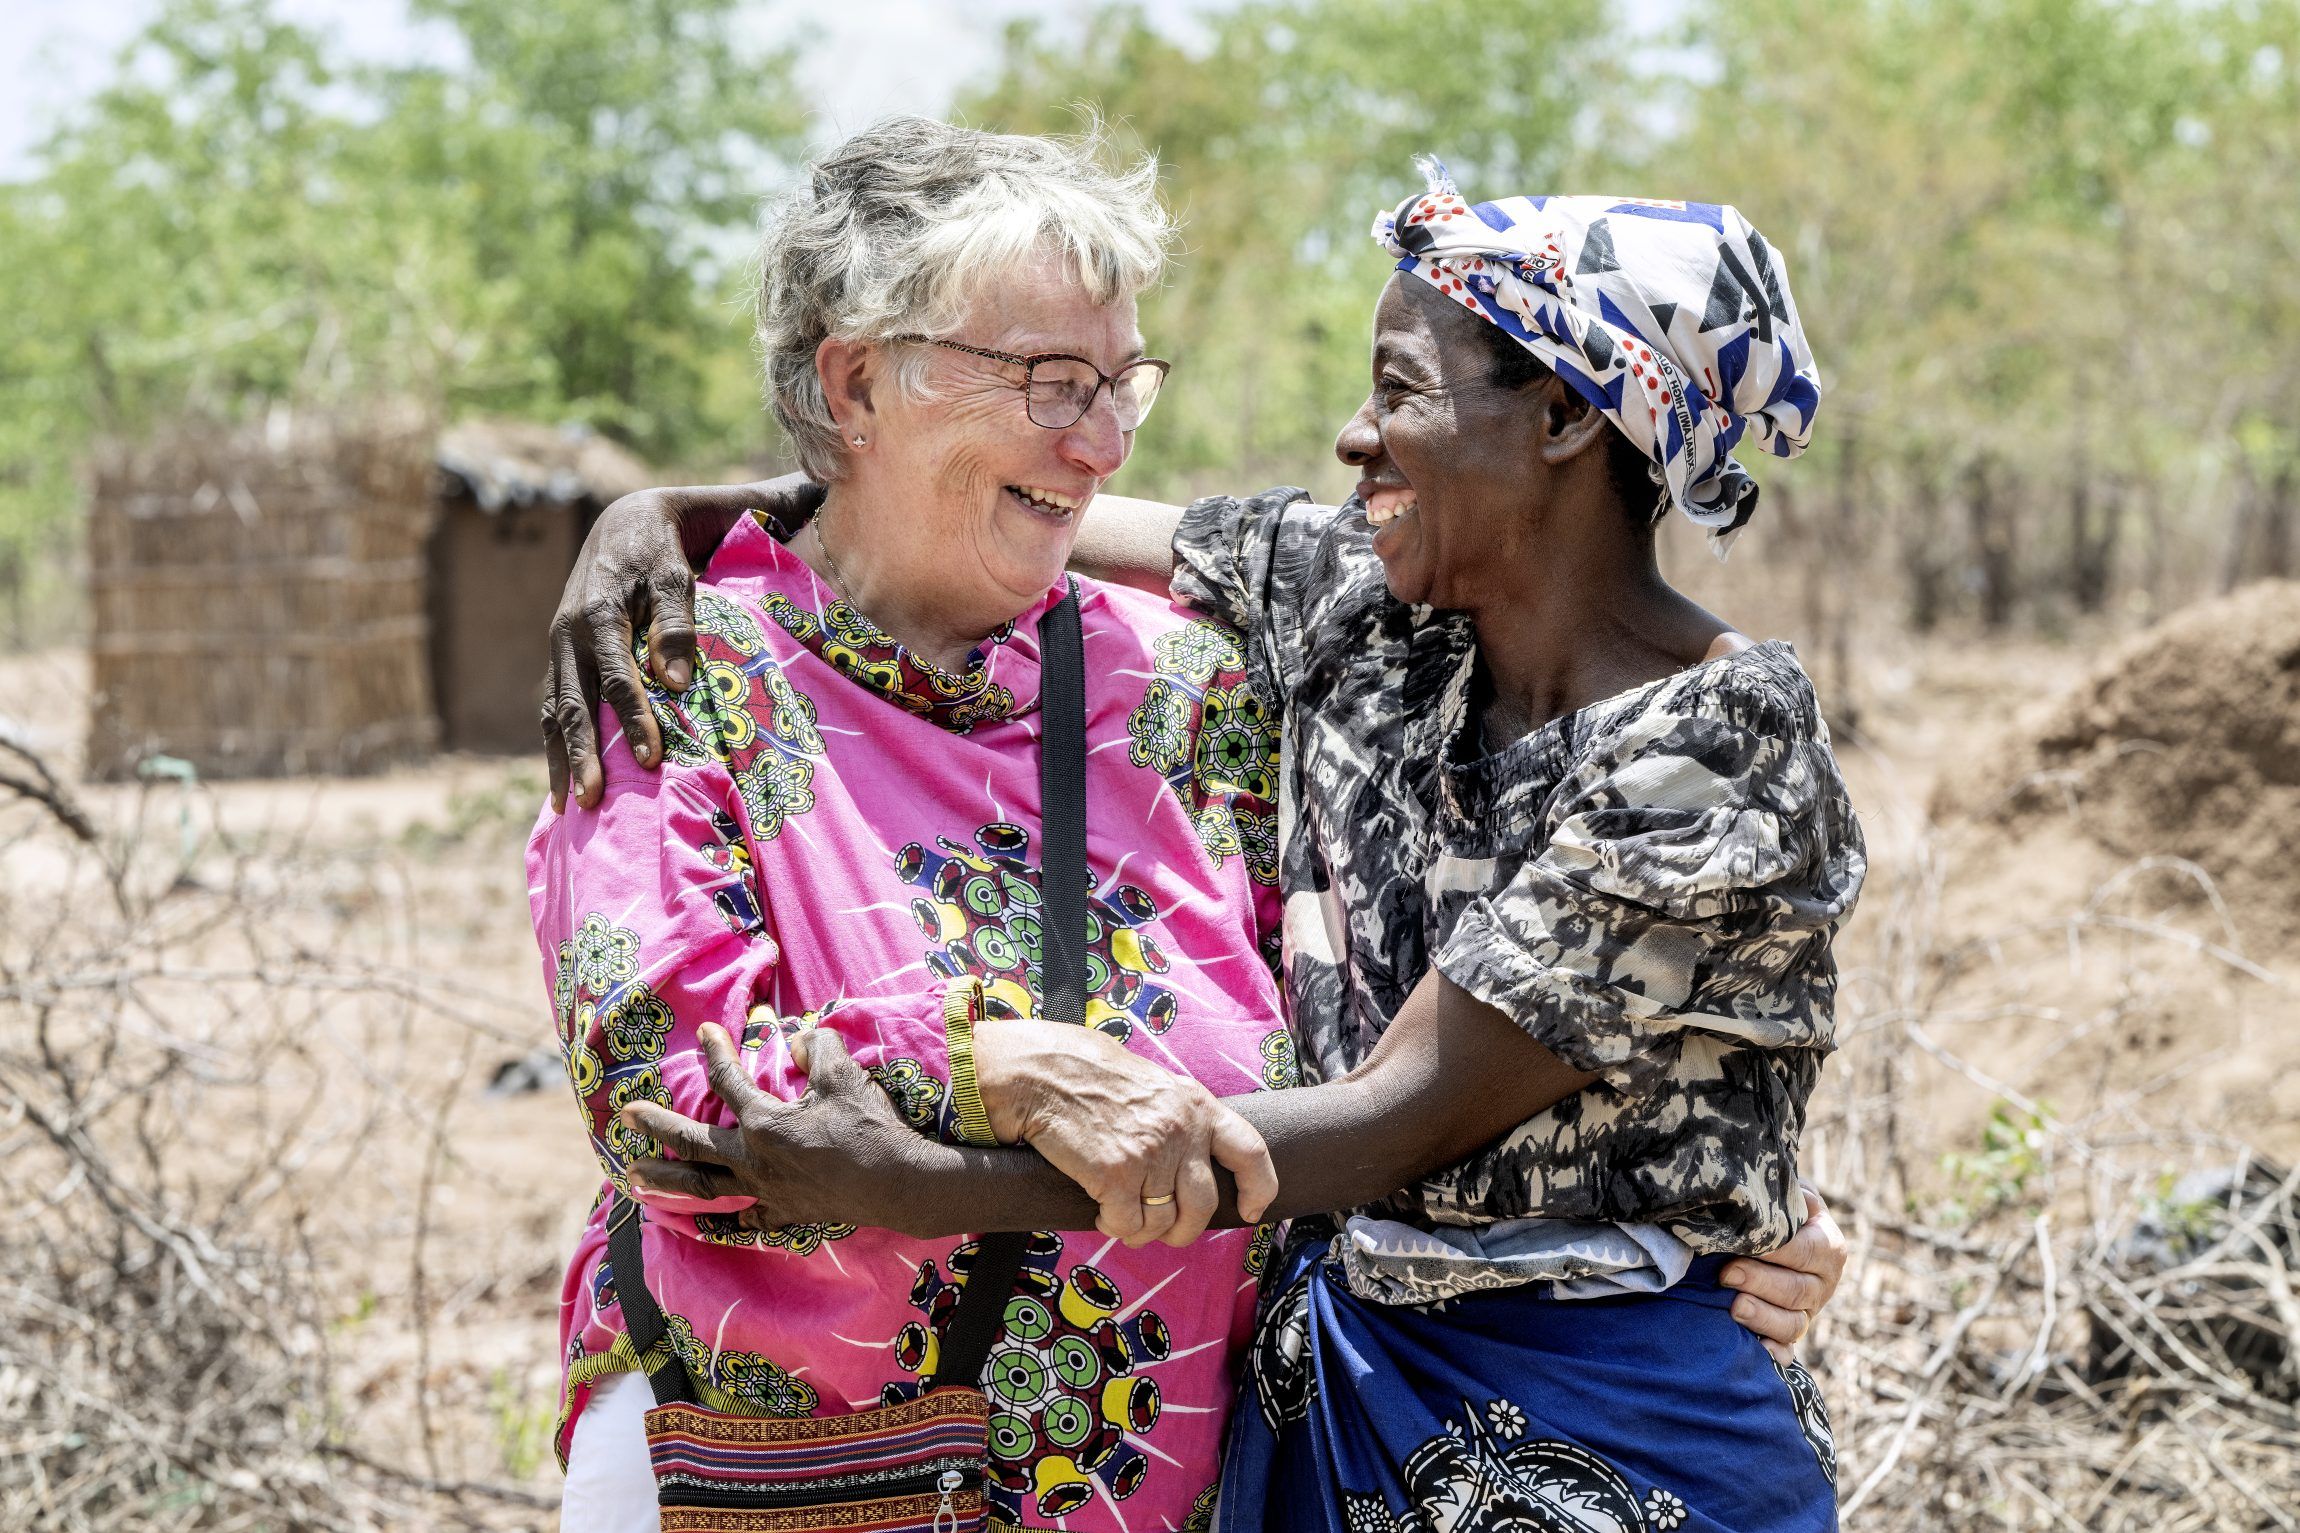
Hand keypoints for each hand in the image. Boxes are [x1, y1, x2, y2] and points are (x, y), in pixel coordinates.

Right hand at [543, 477, 823, 809]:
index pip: (617, 679)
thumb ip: (677, 625)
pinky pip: (555, 703)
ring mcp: (560, 646)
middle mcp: (570, 634)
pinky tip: (561, 777)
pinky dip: (556, 741)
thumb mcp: (676, 576)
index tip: (648, 760)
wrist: (624, 524)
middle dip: (583, 755)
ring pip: (556, 710)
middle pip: (575, 704)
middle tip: (592, 802)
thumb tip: (675, 683)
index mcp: (598, 615)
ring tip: (566, 807)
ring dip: (560, 758)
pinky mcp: (562, 655)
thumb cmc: (660, 552)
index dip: (633, 721)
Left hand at [620, 1024, 937, 1231]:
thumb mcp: (844, 1075)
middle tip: (628, 1114)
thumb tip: (801, 1039)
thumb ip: (818, 1049)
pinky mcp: (788, 1212)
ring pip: (706, 1187)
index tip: (703, 1031)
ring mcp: (769, 1192)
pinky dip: (729, 1217)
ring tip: (633, 1178)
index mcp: (764, 1124)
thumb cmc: (870, 1127)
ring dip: (667, 1180)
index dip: (715, 1052)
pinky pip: (749, 1216)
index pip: (729, 1082)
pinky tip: (712, 1221)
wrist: (898, 1184)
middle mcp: (756, 1161)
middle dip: (659, 1126)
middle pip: (696, 1143)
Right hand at [972, 1019, 1277, 1248]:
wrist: (1041, 1072)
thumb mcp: (1153, 1083)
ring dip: (1140, 1228)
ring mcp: (1149, 1155)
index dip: (1258, 1187)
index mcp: (1196, 1104)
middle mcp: (1180, 1130)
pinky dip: (1114, 1226)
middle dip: (1183, 1229)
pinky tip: (1101, 1210)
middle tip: (1163, 1228)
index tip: (1251, 1210)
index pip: (1250, 1152)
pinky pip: (1127, 1226)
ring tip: (1120, 1212)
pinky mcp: (1115, 1176)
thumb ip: (1179, 1117)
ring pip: (1161, 1223)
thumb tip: (1190, 1162)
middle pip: (1203, 1206)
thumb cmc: (1089, 1074)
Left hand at [1721, 1183, 1847, 1363]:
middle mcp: (1823, 1283)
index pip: (1806, 1251)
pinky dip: (1774, 1353)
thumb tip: (1772, 1192)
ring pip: (1792, 1324)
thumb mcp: (1785, 1193)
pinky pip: (1787, 1351)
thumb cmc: (1773, 1208)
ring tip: (1734, 1308)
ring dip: (1762, 1318)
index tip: (1740, 1245)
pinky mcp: (1790, 1334)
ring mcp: (1808, 1312)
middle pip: (1797, 1291)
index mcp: (1828, 1246)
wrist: (1770, 1233)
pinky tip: (1756, 1349)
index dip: (1774, 1251)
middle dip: (1760, 1283)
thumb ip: (1783, 1192)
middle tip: (1726, 1274)